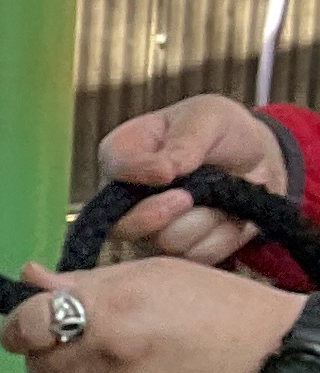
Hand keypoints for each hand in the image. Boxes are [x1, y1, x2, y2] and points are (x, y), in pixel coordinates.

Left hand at [0, 256, 301, 372]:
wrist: (281, 356)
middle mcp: (112, 361)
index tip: (25, 327)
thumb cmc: (218, 306)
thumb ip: (83, 282)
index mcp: (109, 313)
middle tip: (94, 342)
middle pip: (41, 370)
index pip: (25, 326)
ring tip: (142, 361)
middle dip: (56, 355)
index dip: (19, 327)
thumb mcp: (153, 274)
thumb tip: (28, 280)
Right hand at [96, 94, 290, 263]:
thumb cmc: (223, 133)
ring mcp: (149, 230)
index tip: (168, 172)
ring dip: (203, 219)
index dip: (138, 173)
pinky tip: (228, 216)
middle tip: (187, 197)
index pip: (113, 167)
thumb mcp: (209, 117)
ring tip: (219, 195)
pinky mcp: (177, 252)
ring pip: (167, 241)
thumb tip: (166, 170)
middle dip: (159, 213)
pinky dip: (221, 235)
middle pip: (124, 224)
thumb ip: (186, 140)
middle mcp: (125, 199)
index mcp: (124, 154)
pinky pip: (196, 255)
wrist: (259, 160)